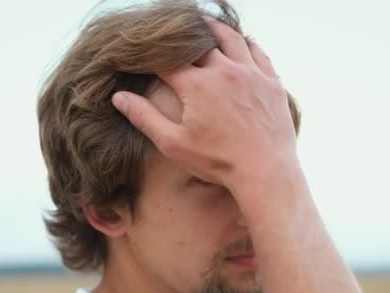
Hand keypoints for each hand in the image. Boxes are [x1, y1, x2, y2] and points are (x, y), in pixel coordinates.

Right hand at [112, 17, 296, 190]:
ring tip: (205, 24)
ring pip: (231, 39)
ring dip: (215, 30)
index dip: (152, 56)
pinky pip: (258, 52)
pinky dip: (247, 43)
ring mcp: (251, 73)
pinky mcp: (271, 82)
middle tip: (172, 36)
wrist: (265, 171)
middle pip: (198, 43)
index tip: (143, 56)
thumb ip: (145, 117)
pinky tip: (242, 43)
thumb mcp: (173, 143)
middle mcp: (224, 70)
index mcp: (196, 85)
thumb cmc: (218, 162)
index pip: (166, 61)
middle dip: (182, 39)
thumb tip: (119, 97)